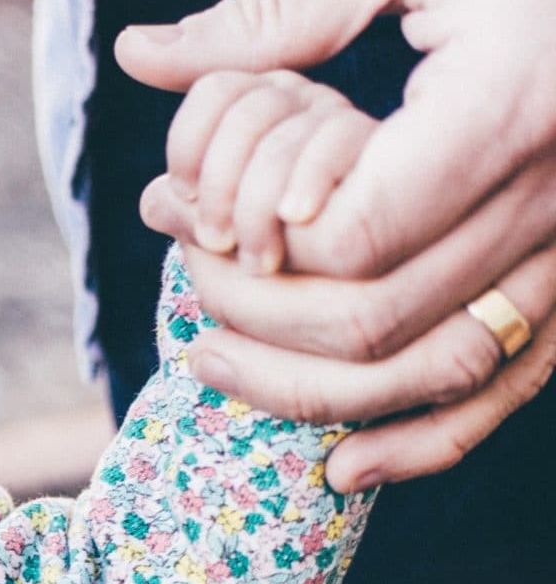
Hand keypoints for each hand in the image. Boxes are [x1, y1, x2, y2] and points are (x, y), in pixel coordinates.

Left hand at [114, 0, 555, 487]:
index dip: (256, 246)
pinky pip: (511, 388)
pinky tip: (343, 470)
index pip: (349, 238)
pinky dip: (427, 441)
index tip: (191, 215)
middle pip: (375, 320)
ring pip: (433, 372)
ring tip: (209, 363)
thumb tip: (139, 56)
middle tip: (181, 280)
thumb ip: (278, 15)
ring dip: (309, 392)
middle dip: (253, 316)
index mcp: (511, 110)